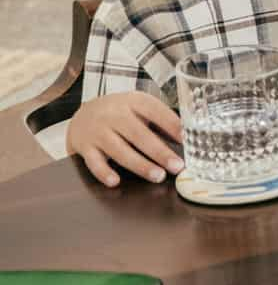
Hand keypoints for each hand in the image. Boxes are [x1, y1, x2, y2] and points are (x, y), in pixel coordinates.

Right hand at [67, 91, 184, 187]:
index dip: (172, 125)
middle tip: (177, 166)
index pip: (155, 111)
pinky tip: (115, 181)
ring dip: (140, 165)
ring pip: (119, 149)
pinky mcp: (84, 146)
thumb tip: (188, 139)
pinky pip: (93, 162)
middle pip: (138, 134)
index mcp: (134, 102)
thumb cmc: (121, 113)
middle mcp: (114, 115)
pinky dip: (103, 172)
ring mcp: (98, 131)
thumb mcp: (141, 108)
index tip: (187, 140)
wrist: (83, 113)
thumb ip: (161, 122)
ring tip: (158, 176)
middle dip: (159, 152)